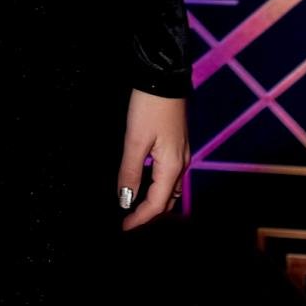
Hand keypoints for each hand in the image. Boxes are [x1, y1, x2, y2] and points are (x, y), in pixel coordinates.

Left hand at [116, 89, 190, 230]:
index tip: (123, 228)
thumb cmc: (149, 107)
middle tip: (129, 222)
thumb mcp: (135, 140)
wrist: (164, 77)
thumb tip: (125, 199)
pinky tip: (144, 182)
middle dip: (149, 214)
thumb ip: (130, 172)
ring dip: (154, 201)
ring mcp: (181, 153)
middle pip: (167, 200)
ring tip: (134, 207)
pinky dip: (157, 186)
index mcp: (172, 166)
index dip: (140, 218)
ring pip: (169, 188)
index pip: (157, 204)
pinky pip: (169, 175)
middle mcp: (181, 163)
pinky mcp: (177, 144)